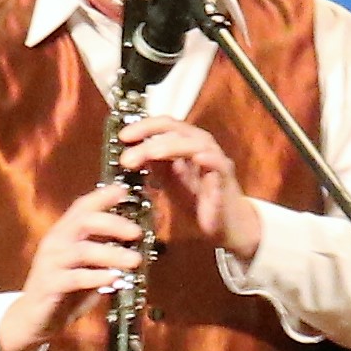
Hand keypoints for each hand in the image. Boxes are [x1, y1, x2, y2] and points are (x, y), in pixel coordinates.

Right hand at [0, 181, 152, 350]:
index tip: (124, 191)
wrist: (33, 318)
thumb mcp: (88, 266)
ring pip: (82, 250)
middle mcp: (56, 243)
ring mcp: (50, 263)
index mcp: (65, 233)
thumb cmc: (65, 289)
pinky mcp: (49, 285)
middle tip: (136, 232)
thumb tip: (136, 243)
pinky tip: (114, 279)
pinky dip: (97, 277)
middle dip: (113, 223)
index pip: (82, 207)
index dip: (102, 196)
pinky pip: (75, 278)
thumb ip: (105, 252)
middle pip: (83, 222)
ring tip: (134, 261)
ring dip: (112, 254)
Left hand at [119, 114, 260, 262]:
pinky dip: (209, 159)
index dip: (144, 127)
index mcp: (186, 143)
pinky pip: (219, 163)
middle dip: (149, 141)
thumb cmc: (197, 200)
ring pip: (195, 143)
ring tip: (151, 153)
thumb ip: (154, 165)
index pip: (165, 125)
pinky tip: (198, 158)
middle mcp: (201, 145)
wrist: (223, 225)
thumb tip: (130, 152)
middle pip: (176, 131)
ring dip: (171, 147)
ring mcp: (215, 159)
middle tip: (128, 158)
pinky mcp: (226, 178)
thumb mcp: (169, 180)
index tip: (124, 136)